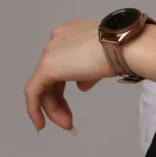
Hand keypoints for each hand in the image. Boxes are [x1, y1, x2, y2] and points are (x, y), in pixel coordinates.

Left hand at [24, 18, 116, 132]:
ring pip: (44, 84)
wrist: (121, 47)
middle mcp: (57, 39)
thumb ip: (86, 72)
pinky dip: (35, 108)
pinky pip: (33, 91)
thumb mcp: (101, 60)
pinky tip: (41, 123)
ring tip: (67, 123)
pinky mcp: (46, 66)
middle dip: (60, 100)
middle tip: (69, 119)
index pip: (63, 63)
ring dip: (54, 107)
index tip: (72, 100)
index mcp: (71, 33)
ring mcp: (50, 51)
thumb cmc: (119, 51)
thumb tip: (81, 84)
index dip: (65, 86)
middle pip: (53, 76)